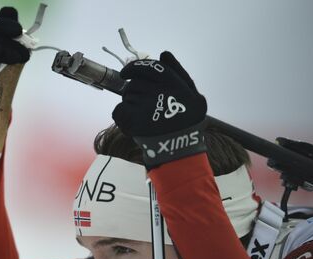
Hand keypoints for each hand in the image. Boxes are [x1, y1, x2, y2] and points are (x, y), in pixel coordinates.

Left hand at [112, 51, 207, 167]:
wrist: (180, 149)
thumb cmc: (188, 122)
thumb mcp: (193, 95)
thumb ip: (179, 72)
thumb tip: (164, 54)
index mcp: (174, 84)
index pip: (150, 67)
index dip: (135, 67)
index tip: (125, 73)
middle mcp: (160, 91)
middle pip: (135, 83)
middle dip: (133, 90)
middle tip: (140, 103)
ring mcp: (146, 105)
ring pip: (127, 96)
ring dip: (130, 104)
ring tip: (143, 118)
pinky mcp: (135, 119)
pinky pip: (119, 110)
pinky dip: (122, 116)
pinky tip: (133, 124)